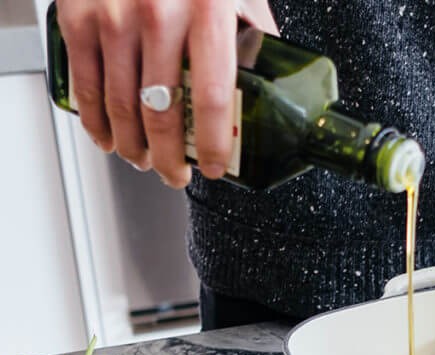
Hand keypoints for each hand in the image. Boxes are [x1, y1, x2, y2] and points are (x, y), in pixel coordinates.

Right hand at [55, 0, 276, 187]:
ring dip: (133, 147)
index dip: (214, 143)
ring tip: (145, 161)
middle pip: (162, 111)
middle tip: (176, 176)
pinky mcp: (78, 15)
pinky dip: (94, 122)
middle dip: (169, 158)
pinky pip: (85, 84)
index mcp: (208, 10)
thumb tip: (275, 86)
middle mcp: (158, 13)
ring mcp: (113, 15)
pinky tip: (107, 138)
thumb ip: (254, 34)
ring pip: (121, 106)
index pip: (213, 96)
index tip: (216, 167)